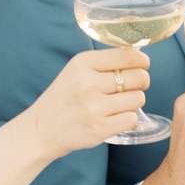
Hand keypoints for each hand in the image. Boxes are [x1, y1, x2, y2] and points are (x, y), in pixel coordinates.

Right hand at [30, 46, 149, 156]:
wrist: (42, 129)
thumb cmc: (65, 98)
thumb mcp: (77, 70)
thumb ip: (105, 62)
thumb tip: (139, 56)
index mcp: (83, 63)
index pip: (128, 55)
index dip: (142, 61)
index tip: (143, 65)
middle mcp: (88, 83)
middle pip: (138, 77)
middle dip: (141, 82)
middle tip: (131, 87)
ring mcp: (94, 107)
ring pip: (138, 99)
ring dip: (133, 102)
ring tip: (118, 104)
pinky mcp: (99, 128)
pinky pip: (132, 119)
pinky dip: (128, 119)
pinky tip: (114, 118)